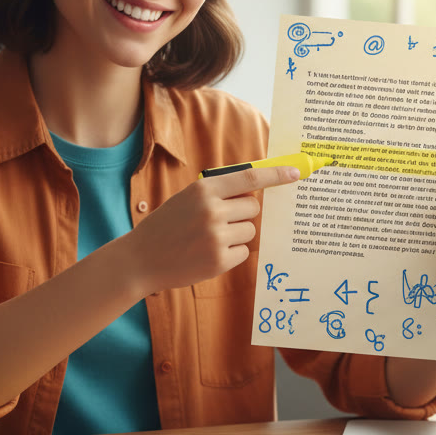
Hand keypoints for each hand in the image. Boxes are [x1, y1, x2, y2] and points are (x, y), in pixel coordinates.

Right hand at [126, 165, 299, 293]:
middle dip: (243, 213)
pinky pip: (243, 252)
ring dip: (236, 234)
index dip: (276, 175)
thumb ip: (219, 192)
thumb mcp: (188, 198)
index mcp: (204, 190)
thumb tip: (257, 189)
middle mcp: (212, 211)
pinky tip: (208, 253)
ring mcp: (216, 237)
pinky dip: (232, 253)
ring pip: (249, 231)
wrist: (141, 259)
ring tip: (208, 238)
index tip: (295, 173)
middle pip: (253, 208)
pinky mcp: (219, 260)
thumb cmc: (168, 225)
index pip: (250, 178)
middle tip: (220, 220)